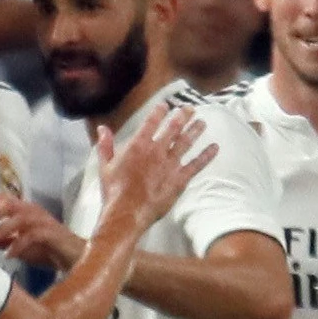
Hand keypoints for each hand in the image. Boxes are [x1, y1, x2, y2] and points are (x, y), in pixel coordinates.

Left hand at [0, 193, 83, 271]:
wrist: (73, 259)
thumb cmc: (46, 250)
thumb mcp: (18, 245)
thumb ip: (0, 239)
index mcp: (25, 210)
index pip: (4, 199)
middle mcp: (34, 211)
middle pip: (10, 203)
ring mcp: (43, 221)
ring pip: (20, 218)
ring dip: (1, 228)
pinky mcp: (51, 234)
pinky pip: (31, 236)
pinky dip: (18, 245)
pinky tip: (9, 255)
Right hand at [93, 106, 216, 234]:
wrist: (127, 213)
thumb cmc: (114, 191)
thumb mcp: (105, 166)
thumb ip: (105, 145)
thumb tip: (103, 128)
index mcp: (138, 145)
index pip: (151, 121)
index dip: (160, 111)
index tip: (165, 105)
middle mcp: (157, 150)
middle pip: (173, 128)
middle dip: (183, 116)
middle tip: (190, 108)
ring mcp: (170, 165)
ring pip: (186, 142)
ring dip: (195, 130)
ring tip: (202, 122)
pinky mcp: (179, 180)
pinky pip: (196, 165)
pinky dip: (206, 155)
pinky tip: (214, 148)